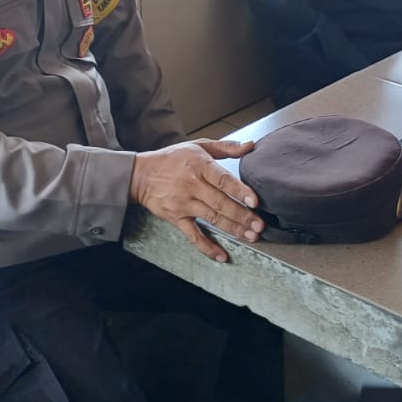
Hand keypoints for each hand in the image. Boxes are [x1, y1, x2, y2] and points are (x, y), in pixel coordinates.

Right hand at [130, 139, 262, 261]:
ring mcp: (183, 204)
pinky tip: (221, 255)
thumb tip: (250, 146)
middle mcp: (192, 185)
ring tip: (250, 236)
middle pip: (221, 203)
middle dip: (242, 216)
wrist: (141, 175)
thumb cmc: (172, 159)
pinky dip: (207, 247)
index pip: (222, 179)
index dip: (239, 190)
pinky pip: (193, 235)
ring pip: (212, 219)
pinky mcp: (176, 218)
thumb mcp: (199, 146)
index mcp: (199, 165)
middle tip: (260, 226)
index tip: (254, 201)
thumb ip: (226, 147)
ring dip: (232, 229)